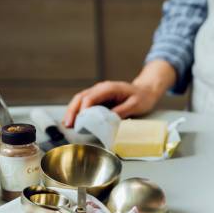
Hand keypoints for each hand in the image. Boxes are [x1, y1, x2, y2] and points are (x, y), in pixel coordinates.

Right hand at [62, 60, 176, 127]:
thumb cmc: (142, 97)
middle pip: (81, 97)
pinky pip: (85, 104)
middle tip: (68, 124)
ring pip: (80, 100)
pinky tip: (74, 121)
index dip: (83, 109)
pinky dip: (78, 112)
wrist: (146, 91)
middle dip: (72, 110)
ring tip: (67, 124)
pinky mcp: (99, 99)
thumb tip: (108, 119)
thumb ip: (122, 111)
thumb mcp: (135, 104)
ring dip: (72, 111)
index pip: (90, 97)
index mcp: (109, 88)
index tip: (80, 120)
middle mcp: (101, 88)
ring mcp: (98, 93)